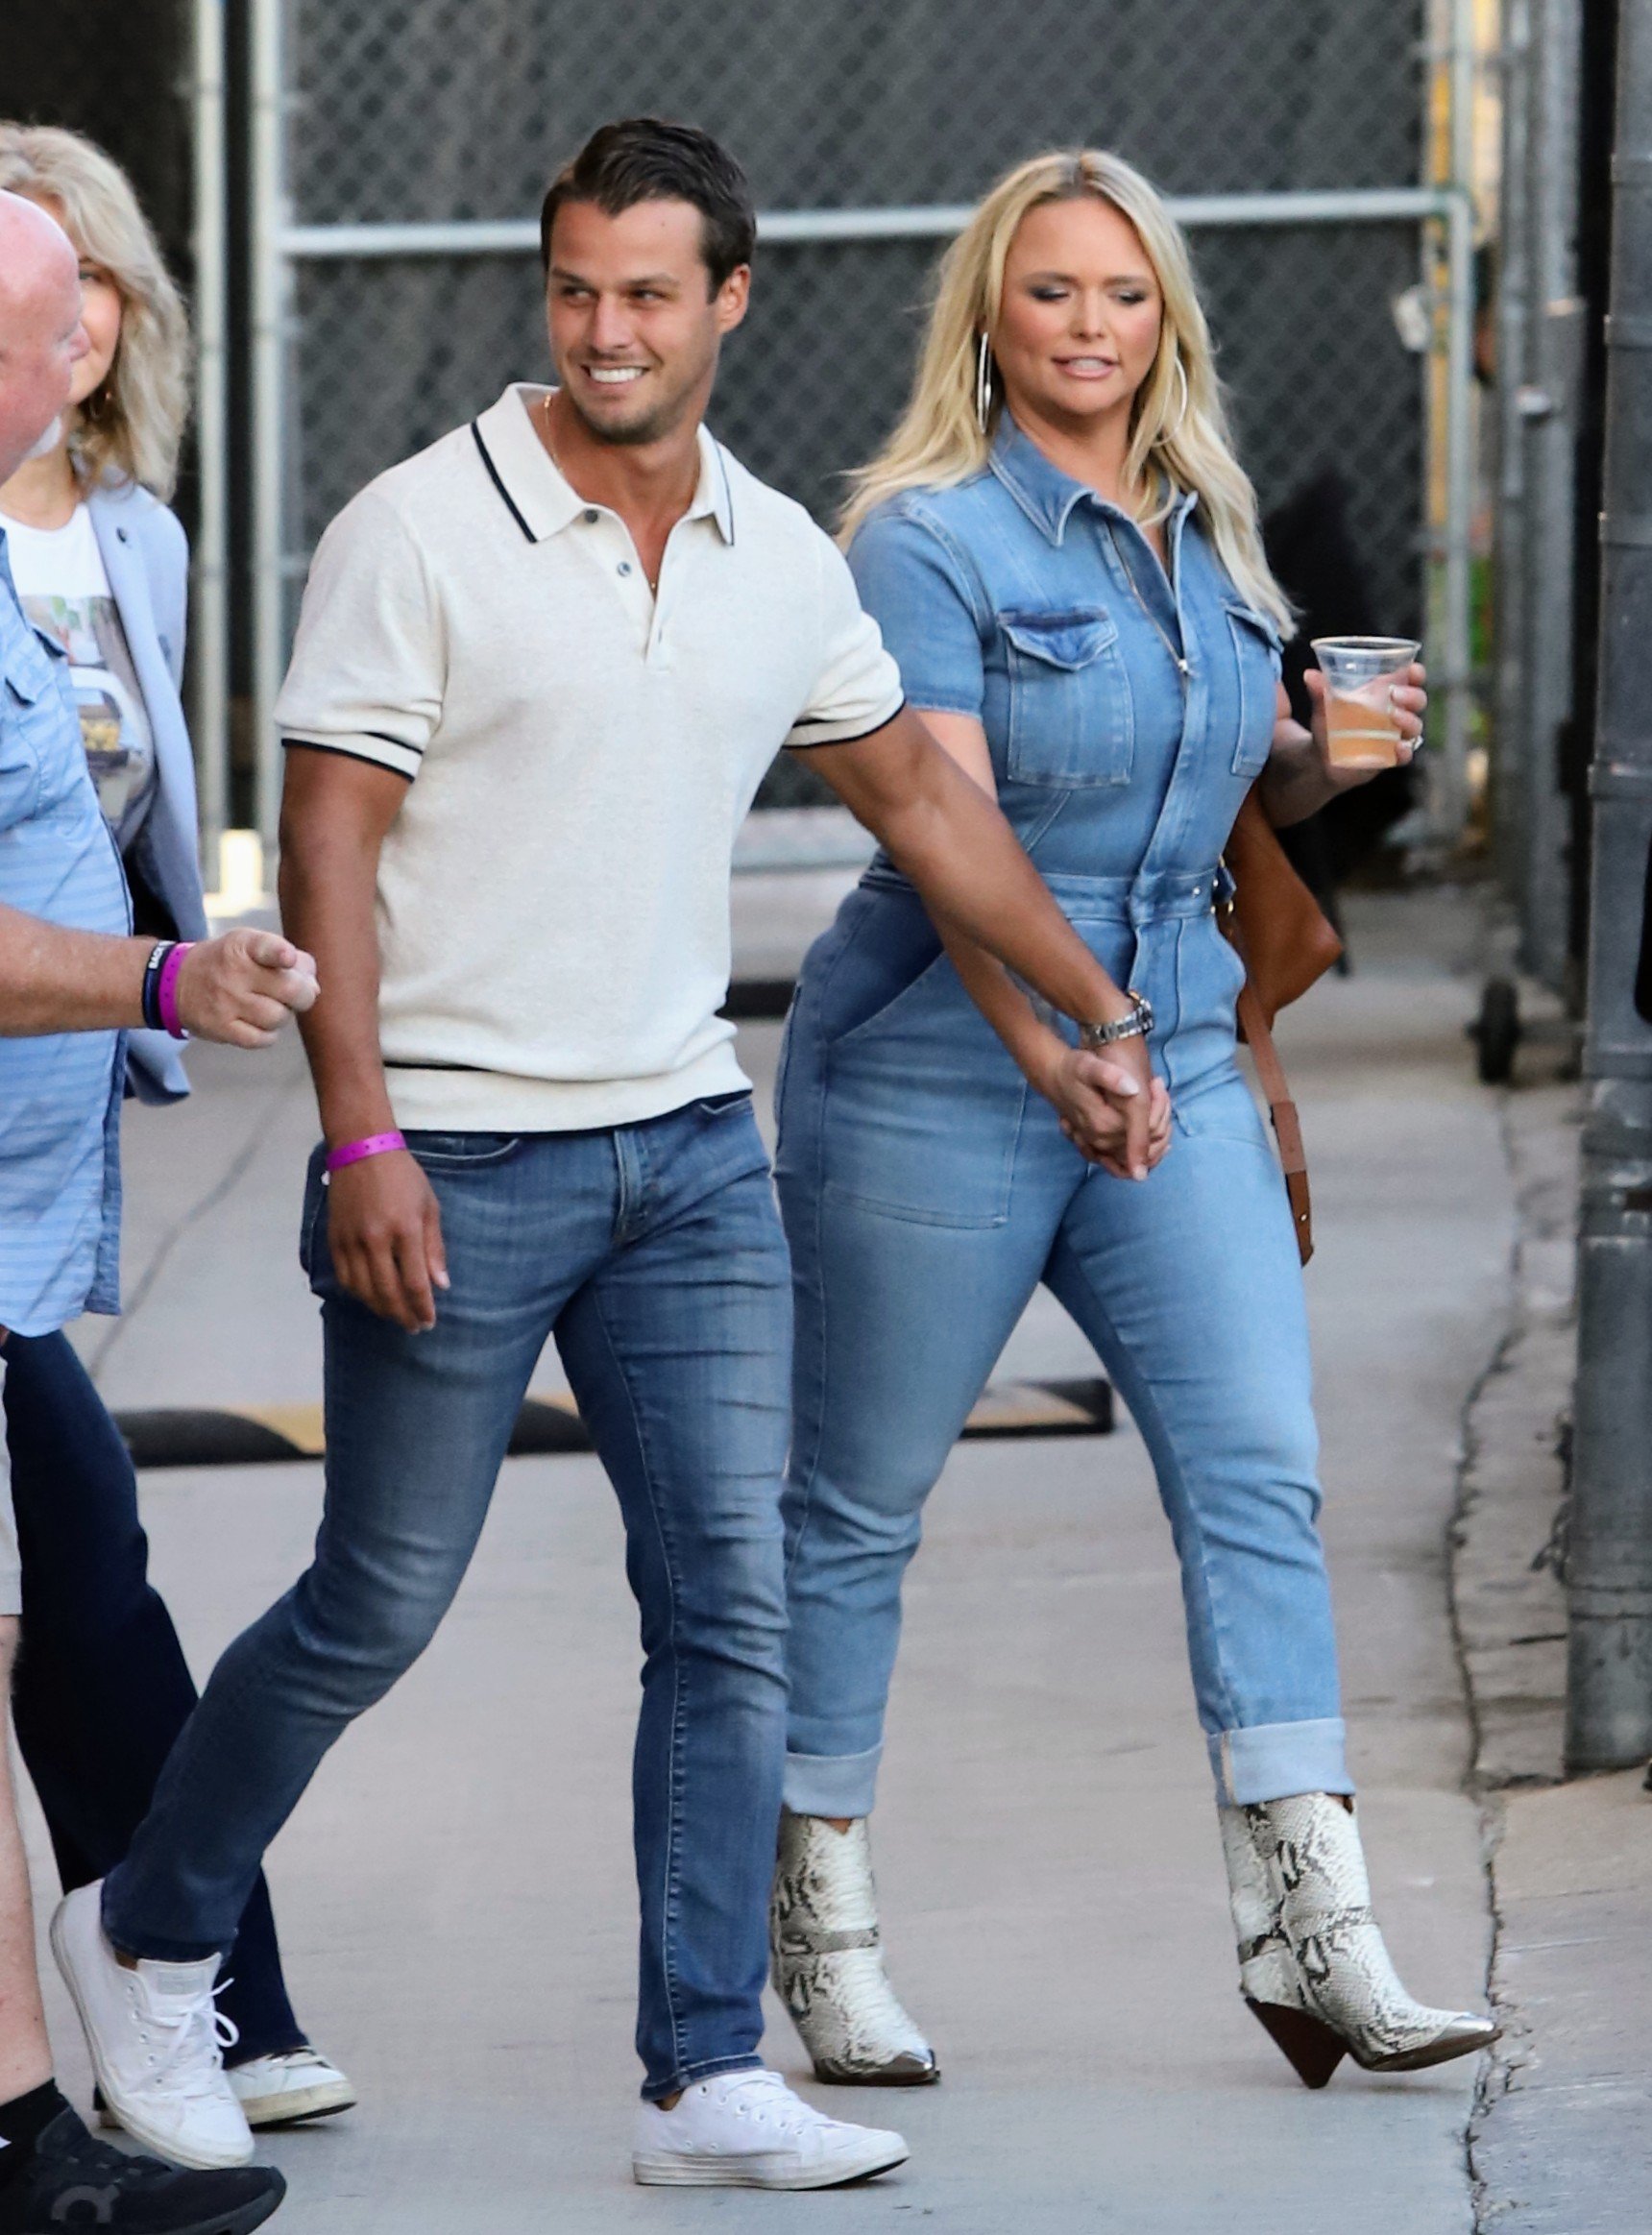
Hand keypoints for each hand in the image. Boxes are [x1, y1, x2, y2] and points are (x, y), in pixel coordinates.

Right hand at [174, 928, 318, 1047]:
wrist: (179, 982)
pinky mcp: (221, 1028)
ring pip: (279, 1017)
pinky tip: (260, 1023)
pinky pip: (262, 1039)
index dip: (281, 953)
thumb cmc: (231, 962)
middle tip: (299, 995)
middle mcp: (233, 972)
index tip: (288, 958)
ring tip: (271, 1005)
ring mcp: (225, 1002)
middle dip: (304, 995)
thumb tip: (314, 988)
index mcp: (243, 945)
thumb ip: (292, 959)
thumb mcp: (253, 945)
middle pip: (290, 990)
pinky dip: (269, 1034)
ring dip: (284, 1015)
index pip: (266, 948)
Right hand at [325, 1151, 448, 1331]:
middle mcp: (376, 1239)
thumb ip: (434, 1248)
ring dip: (380, 1309)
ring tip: (394, 1316)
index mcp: (405, 1229)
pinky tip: (370, 1297)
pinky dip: (358, 1293)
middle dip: (403, 1315)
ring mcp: (352, 1240)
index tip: (429, 1321)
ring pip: (363, 1290)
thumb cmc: (403, 1176)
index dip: (423, 1307)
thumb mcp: (429, 1206)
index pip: (415, 1282)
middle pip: (388, 1292)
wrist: (362, 1150)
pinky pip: (344, 1277)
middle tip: (414, 1327)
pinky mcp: (335, 1239)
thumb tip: (441, 1285)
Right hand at [1041, 1035, 1170, 1180]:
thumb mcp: (1089, 1066)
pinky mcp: (1094, 1147)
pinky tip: (1152, 1143)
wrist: (1053, 1077)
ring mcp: (1096, 1147)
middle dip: (1159, 1121)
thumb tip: (1134, 1089)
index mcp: (1104, 1124)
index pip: (1147, 1129)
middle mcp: (1100, 1141)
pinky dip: (1138, 1156)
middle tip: (1158, 1092)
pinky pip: (1121, 1162)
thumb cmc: (1073, 1069)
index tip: (1156, 1081)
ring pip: (1136, 1156)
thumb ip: (1110, 1077)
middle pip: (1144, 1145)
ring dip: (1154, 1142)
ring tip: (1159, 1112)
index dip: (1159, 1108)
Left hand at [1299, 660, 1426, 792]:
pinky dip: (1404, 751)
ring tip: (1394, 715)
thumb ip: (1320, 691)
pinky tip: (1397, 747)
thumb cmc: (1330, 726)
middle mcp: (1397, 713)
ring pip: (1415, 727)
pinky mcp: (1390, 758)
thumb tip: (1309, 675)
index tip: (1412, 669)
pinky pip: (1405, 755)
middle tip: (1394, 694)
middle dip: (1412, 695)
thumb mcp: (1324, 708)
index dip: (1416, 673)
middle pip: (1418, 701)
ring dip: (1409, 719)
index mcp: (1386, 694)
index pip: (1411, 679)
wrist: (1321, 761)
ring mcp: (1396, 736)